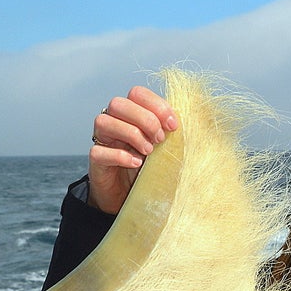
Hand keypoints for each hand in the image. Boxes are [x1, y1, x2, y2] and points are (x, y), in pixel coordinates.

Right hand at [89, 86, 177, 214]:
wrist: (132, 197)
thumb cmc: (150, 169)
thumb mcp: (165, 149)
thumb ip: (171, 134)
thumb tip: (193, 124)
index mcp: (131, 114)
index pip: (137, 93)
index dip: (156, 105)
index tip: (173, 126)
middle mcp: (113, 122)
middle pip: (119, 103)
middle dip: (144, 119)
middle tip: (160, 140)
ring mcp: (102, 140)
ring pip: (104, 121)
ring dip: (131, 134)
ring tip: (149, 151)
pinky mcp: (96, 161)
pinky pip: (99, 151)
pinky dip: (120, 155)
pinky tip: (136, 163)